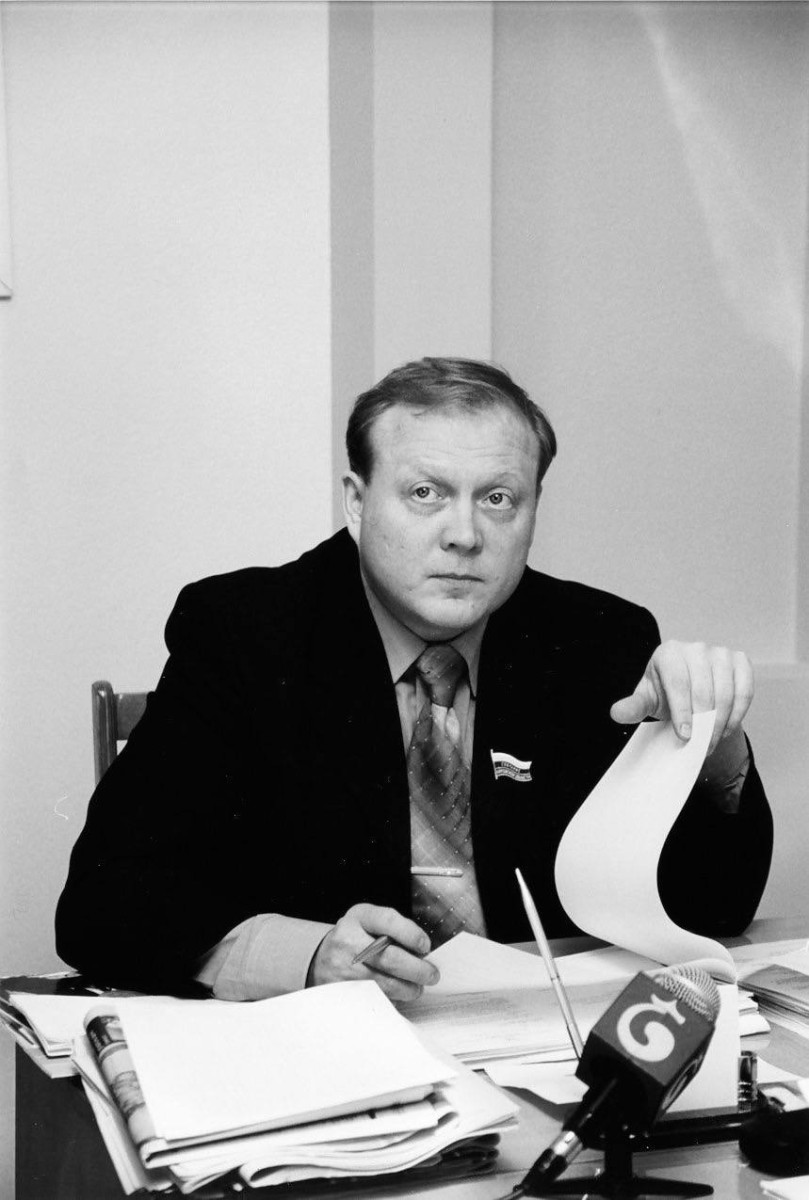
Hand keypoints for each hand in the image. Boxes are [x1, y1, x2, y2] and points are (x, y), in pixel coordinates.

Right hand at [307, 903, 438, 1001]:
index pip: (388, 921)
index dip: (411, 935)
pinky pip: (374, 998)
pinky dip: (391, 998)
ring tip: (416, 988)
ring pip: (385, 984)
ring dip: (408, 989)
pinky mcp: (342, 991)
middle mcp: (348, 941)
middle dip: (418, 970)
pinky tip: (397, 994)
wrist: (322, 958)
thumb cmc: (355, 938)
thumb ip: (394, 931)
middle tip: (431, 975)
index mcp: (359, 917)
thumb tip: (423, 953)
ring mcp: (342, 968)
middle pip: (390, 958)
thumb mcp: (370, 923)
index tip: (426, 947)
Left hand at [609, 640, 753, 755]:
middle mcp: (695, 648)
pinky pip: (744, 690)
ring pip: (725, 692)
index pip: (678, 682)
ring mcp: (720, 652)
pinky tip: (727, 728)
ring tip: (711, 741)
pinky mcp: (740, 661)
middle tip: (700, 747)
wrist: (689, 686)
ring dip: (720, 722)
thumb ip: (633, 707)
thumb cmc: (666, 692)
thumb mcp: (647, 699)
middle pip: (703, 690)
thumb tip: (617, 714)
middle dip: (702, 723)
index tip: (685, 736)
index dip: (682, 711)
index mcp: (669, 652)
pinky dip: (738, 713)